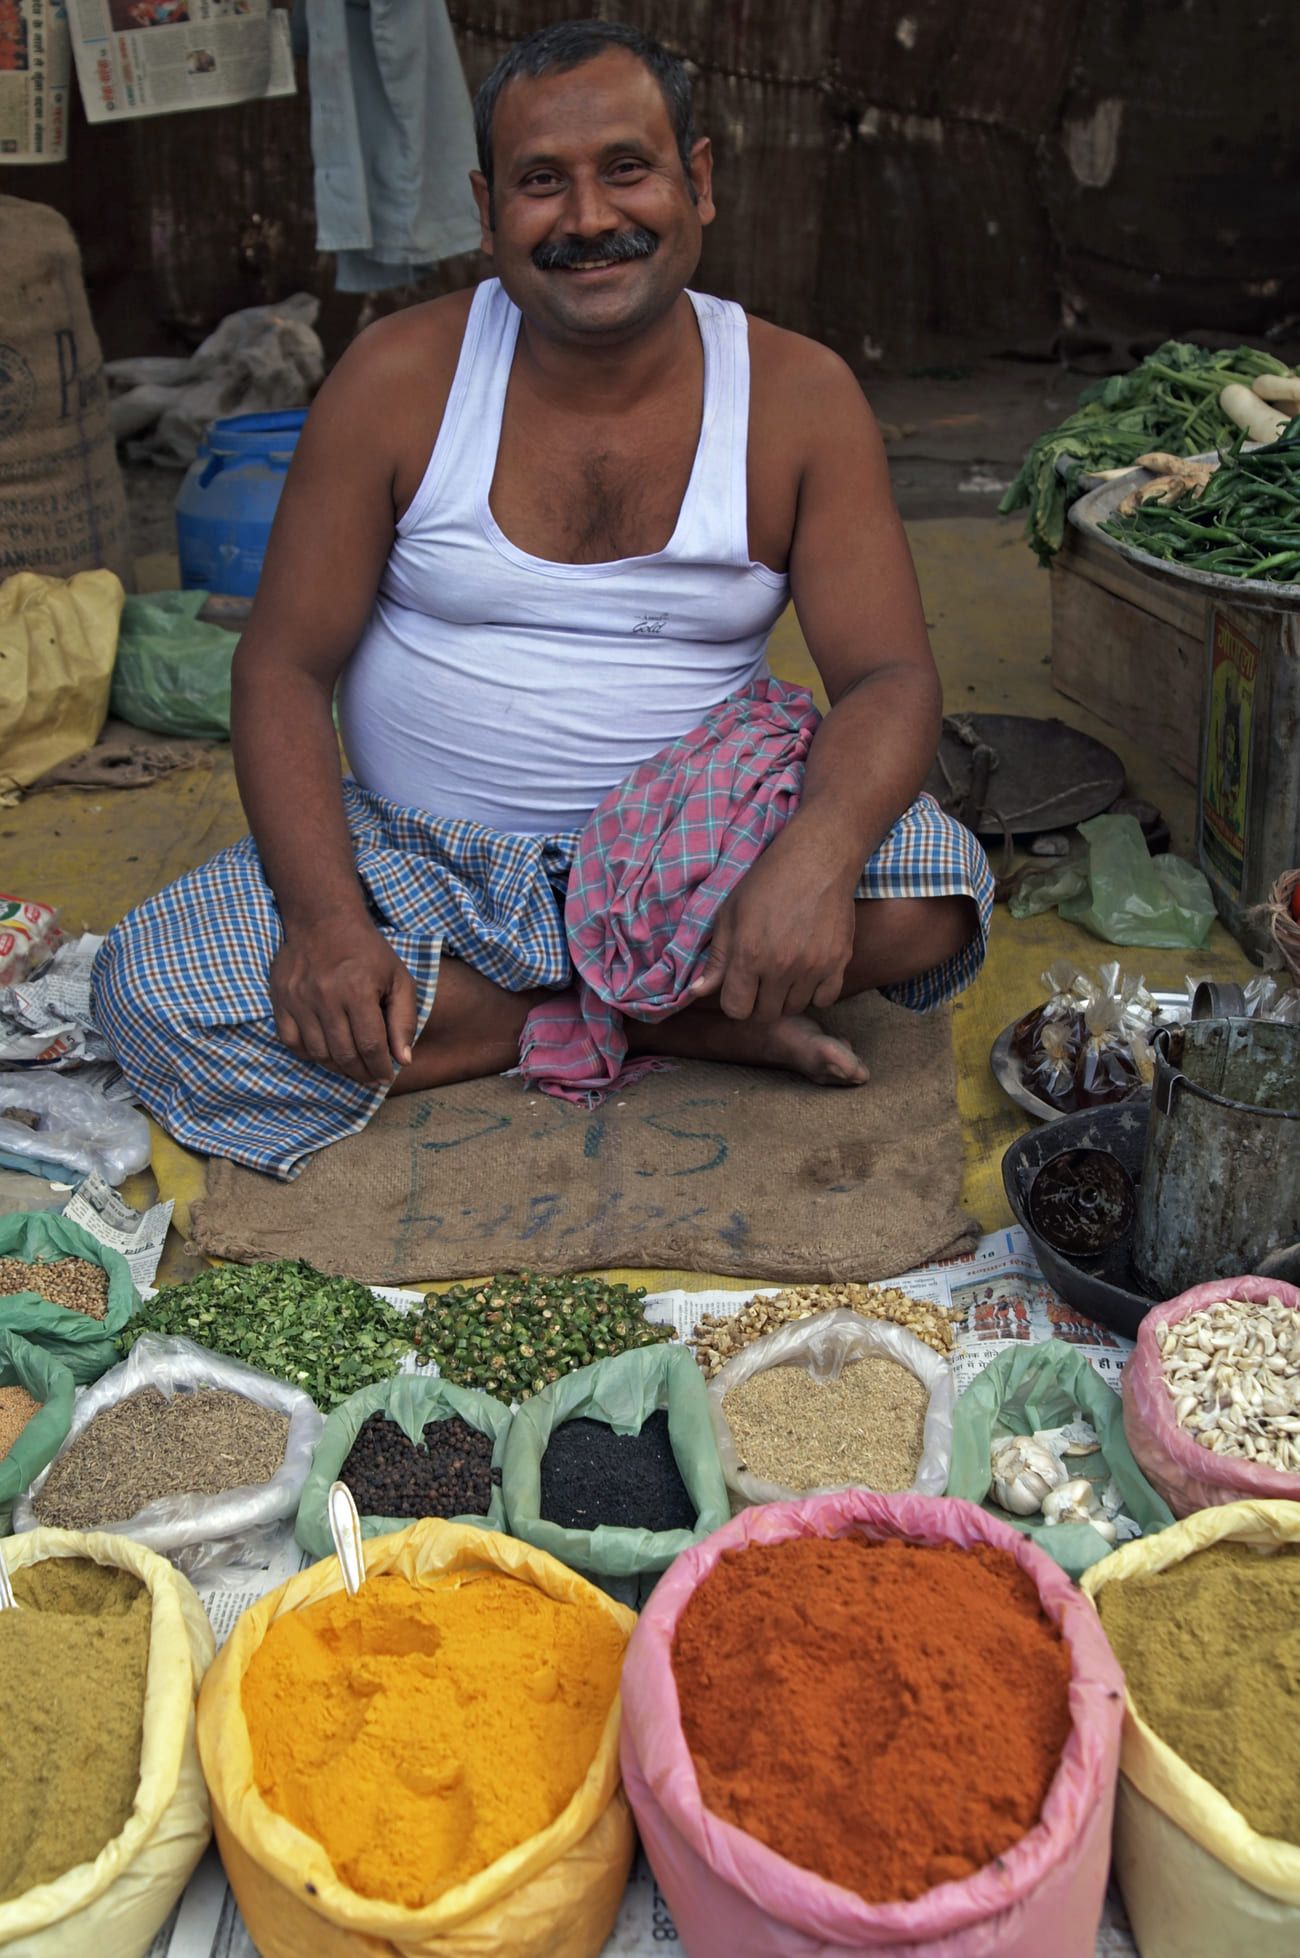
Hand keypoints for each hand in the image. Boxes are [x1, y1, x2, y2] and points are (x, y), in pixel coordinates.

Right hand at [270, 915, 417, 1086]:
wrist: (323, 920)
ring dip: (337, 1067)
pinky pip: (291, 1041)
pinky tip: (325, 1051)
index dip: (380, 1068)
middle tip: (370, 1076)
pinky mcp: (281, 999)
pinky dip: (309, 1054)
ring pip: (318, 1053)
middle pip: (343, 1054)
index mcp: (358, 990)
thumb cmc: (368, 952)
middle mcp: (326, 996)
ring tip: (351, 1065)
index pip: (370, 1045)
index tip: (386, 1076)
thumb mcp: (399, 979)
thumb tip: (403, 1060)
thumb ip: (404, 1020)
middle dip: (361, 1073)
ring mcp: (299, 999)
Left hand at [687, 829, 857, 1019]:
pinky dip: (816, 993)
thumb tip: (697, 992)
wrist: (817, 859)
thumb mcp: (730, 914)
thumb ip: (716, 958)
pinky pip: (826, 1000)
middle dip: (759, 1002)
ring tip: (785, 972)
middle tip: (762, 979)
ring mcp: (813, 967)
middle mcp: (781, 967)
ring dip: (786, 997)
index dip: (734, 1000)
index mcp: (749, 955)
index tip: (739, 986)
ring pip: (795, 1008)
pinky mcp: (839, 962)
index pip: (736, 1009)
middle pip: (766, 1014)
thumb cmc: (767, 882)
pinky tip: (808, 973)